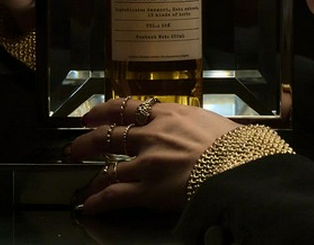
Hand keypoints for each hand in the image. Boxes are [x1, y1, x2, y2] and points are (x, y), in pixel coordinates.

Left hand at [67, 98, 238, 213]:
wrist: (236, 166)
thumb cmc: (233, 145)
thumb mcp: (211, 121)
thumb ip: (192, 123)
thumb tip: (194, 127)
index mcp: (170, 114)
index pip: (129, 107)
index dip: (108, 110)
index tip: (97, 113)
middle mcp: (152, 135)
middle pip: (110, 134)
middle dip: (89, 139)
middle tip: (77, 142)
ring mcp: (146, 162)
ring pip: (107, 165)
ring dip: (90, 170)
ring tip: (78, 173)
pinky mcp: (147, 189)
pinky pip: (114, 195)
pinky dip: (98, 201)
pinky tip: (89, 205)